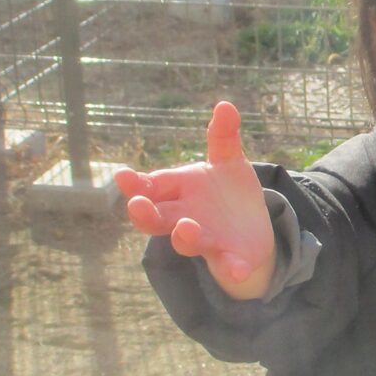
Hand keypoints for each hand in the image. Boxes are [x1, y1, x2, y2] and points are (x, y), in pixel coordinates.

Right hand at [115, 102, 276, 296]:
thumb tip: (225, 105)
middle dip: (144, 213)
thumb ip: (222, 137)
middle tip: (136, 206)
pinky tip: (237, 269)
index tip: (123, 176)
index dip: (137, 184)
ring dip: (184, 237)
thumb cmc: (227, 195)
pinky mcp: (229, 259)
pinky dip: (231, 268)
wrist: (251, 232)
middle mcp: (183, 217)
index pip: (152, 187)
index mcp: (178, 191)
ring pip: (186, 241)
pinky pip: (228, 266)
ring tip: (186, 230)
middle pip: (157, 218)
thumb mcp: (227, 163)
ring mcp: (205, 240)